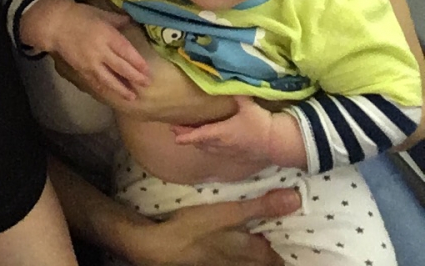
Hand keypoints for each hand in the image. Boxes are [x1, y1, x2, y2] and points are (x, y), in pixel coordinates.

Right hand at [43, 0, 150, 100]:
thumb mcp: (100, 13)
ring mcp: (90, 62)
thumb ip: (116, 20)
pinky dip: (105, 88)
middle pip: (121, 67)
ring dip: (121, 89)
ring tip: (132, 97)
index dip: (138, 63)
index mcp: (107, 35)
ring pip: (109, 79)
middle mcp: (100, 51)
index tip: (148, 71)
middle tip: (147, 84)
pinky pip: (95, 82)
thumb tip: (130, 21)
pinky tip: (112, 94)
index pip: (126, 51)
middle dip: (135, 77)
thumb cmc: (79, 15)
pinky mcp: (81, 69)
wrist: (55, 25)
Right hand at [125, 189, 299, 265]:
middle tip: (274, 229)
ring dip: (254, 248)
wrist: (162, 246)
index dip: (285, 244)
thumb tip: (296, 198)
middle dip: (271, 248)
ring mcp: (225, 264)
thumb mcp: (229, 213)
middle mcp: (242, 263)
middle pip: (264, 260)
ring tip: (255, 232)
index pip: (277, 256)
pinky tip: (228, 238)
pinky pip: (232, 258)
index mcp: (252, 252)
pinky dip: (237, 250)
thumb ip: (262, 207)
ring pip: (248, 260)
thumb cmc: (197, 228)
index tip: (290, 230)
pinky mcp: (210, 261)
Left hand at [171, 95, 270, 152]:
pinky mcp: (238, 156)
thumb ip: (235, 92)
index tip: (174, 134)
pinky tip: (212, 145)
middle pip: (201, 143)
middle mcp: (223, 145)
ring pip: (209, 150)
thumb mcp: (247, 104)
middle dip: (188, 138)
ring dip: (199, 144)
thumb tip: (224, 78)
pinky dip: (210, 148)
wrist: (278, 143)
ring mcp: (230, 152)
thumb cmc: (261, 123)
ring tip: (191, 138)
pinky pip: (219, 153)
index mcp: (221, 132)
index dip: (185, 135)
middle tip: (177, 132)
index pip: (199, 135)